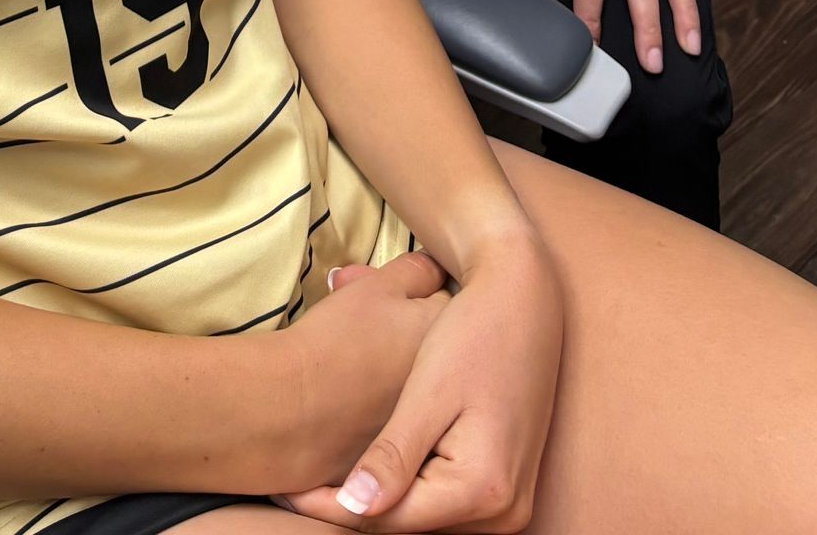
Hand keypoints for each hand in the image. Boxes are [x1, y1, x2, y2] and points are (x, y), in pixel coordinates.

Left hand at [276, 226, 562, 531]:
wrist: (525, 304)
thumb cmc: (475, 335)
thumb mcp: (429, 392)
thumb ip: (394, 456)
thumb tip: (354, 507)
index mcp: (483, 488)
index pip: (392, 518)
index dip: (336, 508)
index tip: (290, 491)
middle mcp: (505, 511)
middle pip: (410, 525)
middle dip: (356, 507)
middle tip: (301, 484)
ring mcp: (509, 505)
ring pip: (427, 519)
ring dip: (382, 502)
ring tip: (326, 478)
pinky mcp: (505, 490)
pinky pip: (446, 504)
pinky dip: (409, 491)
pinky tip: (373, 468)